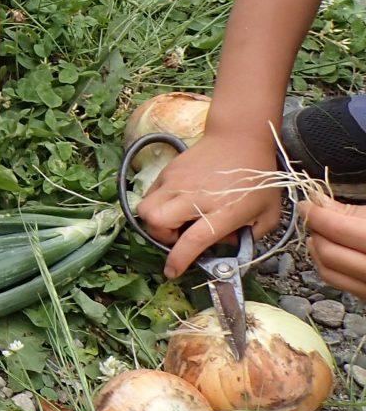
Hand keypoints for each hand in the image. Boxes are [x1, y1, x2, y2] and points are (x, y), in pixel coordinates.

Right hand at [134, 128, 281, 276]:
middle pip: (155, 222)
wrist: (240, 138)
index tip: (173, 272)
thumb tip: (224, 244)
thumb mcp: (266, 214)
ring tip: (173, 219)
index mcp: (223, 211)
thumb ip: (249, 236)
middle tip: (177, 235)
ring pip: (145, 208)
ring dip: (155, 221)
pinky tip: (175, 202)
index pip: (192, 240)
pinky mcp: (169, 171)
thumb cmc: (258, 179)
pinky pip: (150, 194)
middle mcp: (195, 197)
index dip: (179, 260)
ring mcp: (178, 181)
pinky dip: (157, 204)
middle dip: (160, 236)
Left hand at [306, 194, 365, 297]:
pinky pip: (345, 286)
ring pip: (332, 275)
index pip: (339, 230)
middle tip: (314, 217)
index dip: (317, 214)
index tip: (307, 203)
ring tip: (321, 233)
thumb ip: (356, 213)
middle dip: (316, 233)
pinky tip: (336, 252)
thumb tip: (321, 203)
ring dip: (319, 251)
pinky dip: (331, 267)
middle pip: (331, 254)